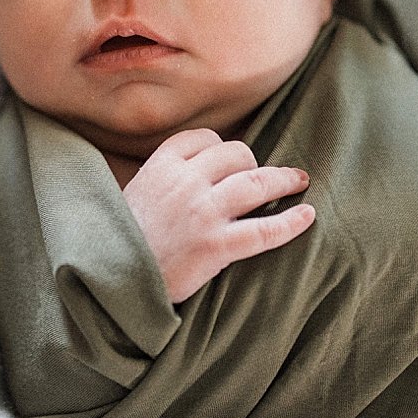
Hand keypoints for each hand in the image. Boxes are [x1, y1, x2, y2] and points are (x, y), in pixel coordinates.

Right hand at [122, 128, 313, 303]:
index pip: (203, 138)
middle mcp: (185, 182)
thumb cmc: (122, 241)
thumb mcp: (133, 194)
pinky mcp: (215, 246)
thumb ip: (163, 178)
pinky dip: (290, 223)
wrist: (111, 279)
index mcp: (161, 166)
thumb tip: (195, 173)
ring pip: (256, 184)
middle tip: (265, 176)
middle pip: (236, 154)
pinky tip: (307, 216)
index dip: (221, 146)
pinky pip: (264, 231)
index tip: (229, 159)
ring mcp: (202, 213)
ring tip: (299, 181)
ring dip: (284, 180)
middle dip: (254, 163)